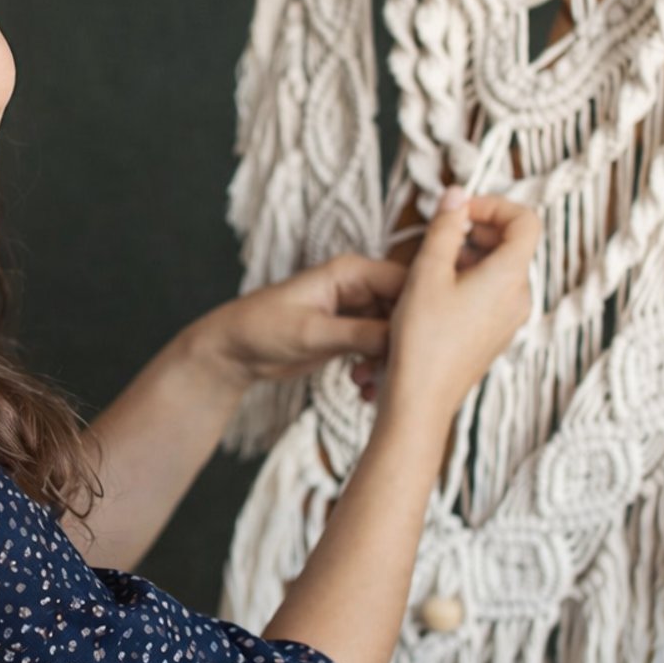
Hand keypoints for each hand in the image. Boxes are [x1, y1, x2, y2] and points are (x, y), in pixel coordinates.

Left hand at [191, 252, 407, 394]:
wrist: (234, 351)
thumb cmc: (263, 328)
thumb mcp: (312, 332)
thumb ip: (359, 334)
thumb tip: (402, 340)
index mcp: (350, 272)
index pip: (406, 282)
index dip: (422, 310)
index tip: (429, 343)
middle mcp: (358, 287)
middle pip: (406, 310)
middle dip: (405, 342)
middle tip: (399, 372)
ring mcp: (356, 312)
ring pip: (395, 334)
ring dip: (390, 361)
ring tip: (370, 383)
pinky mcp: (351, 335)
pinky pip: (380, 350)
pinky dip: (377, 370)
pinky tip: (364, 390)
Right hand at [381, 186, 540, 421]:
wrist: (422, 399)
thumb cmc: (424, 339)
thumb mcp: (427, 272)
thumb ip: (445, 228)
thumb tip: (456, 195)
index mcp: (510, 277)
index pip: (525, 221)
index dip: (494, 206)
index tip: (459, 212)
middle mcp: (519, 297)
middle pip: (512, 244)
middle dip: (476, 230)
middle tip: (439, 234)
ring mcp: (510, 318)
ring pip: (499, 269)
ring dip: (468, 255)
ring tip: (430, 265)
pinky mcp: (495, 334)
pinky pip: (491, 293)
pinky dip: (468, 280)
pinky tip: (434, 293)